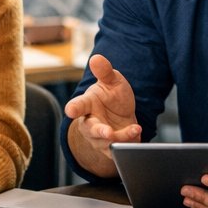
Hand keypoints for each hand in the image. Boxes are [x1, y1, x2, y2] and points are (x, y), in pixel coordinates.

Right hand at [63, 54, 140, 171]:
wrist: (123, 116)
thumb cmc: (113, 97)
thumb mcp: (113, 81)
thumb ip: (105, 72)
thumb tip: (96, 58)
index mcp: (86, 104)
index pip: (77, 106)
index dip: (73, 108)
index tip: (71, 111)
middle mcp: (89, 123)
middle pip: (90, 129)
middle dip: (99, 132)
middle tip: (107, 132)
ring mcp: (98, 138)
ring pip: (106, 142)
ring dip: (121, 137)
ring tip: (134, 129)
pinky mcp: (110, 148)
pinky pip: (117, 150)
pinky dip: (127, 144)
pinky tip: (137, 134)